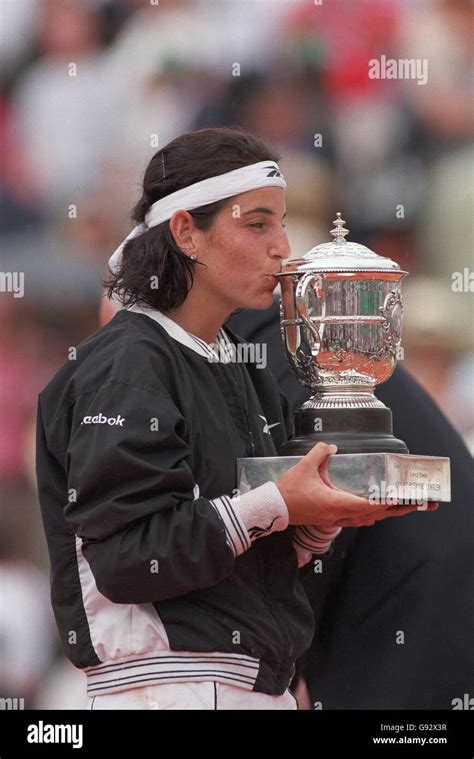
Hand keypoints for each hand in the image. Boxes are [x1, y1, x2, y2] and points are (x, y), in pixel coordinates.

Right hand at [276, 442, 437, 528]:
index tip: (401, 499)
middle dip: (396, 510)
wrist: (275, 508)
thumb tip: (333, 446)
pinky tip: (374, 510)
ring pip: (366, 520)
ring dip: (384, 514)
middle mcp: (339, 514)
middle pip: (374, 516)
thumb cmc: (289, 490)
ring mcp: (335, 519)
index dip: (386, 503)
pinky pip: (356, 520)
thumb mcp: (305, 466)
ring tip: (400, 507)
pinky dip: (370, 515)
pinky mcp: (330, 520)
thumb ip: (321, 453)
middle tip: (416, 504)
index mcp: (335, 503)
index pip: (368, 505)